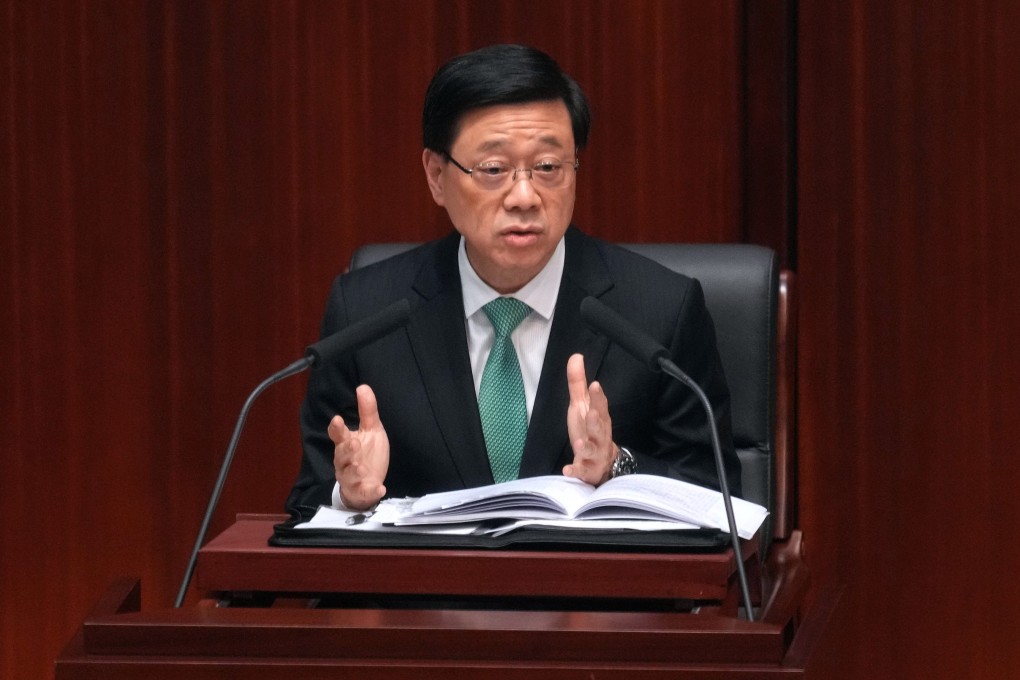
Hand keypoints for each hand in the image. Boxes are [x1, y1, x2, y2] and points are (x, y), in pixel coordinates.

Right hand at [329, 384, 388, 510]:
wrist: (367, 483)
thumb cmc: (367, 454)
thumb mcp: (371, 430)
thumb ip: (367, 411)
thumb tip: (363, 386)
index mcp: (346, 443)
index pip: (337, 435)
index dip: (336, 428)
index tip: (337, 419)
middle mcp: (345, 460)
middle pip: (341, 455)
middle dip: (346, 450)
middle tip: (354, 443)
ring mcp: (351, 477)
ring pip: (348, 474)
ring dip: (354, 470)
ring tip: (361, 466)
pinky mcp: (361, 491)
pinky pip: (364, 492)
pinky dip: (372, 491)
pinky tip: (380, 488)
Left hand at [563, 353, 616, 485]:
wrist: (603, 465)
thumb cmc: (590, 431)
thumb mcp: (581, 406)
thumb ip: (577, 383)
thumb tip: (576, 356)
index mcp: (599, 419)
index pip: (600, 406)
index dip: (598, 396)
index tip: (594, 384)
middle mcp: (600, 436)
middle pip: (599, 428)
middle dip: (596, 421)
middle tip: (591, 412)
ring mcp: (595, 455)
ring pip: (593, 451)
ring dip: (586, 447)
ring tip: (579, 443)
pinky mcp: (587, 470)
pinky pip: (582, 472)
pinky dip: (575, 471)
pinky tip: (567, 470)